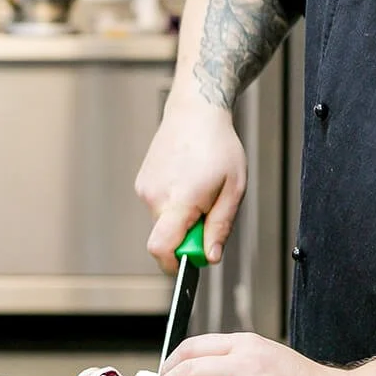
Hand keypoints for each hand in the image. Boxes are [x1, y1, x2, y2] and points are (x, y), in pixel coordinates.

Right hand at [134, 95, 246, 272]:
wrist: (195, 111)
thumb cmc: (218, 145)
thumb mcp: (234, 189)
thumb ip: (220, 227)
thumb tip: (210, 257)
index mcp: (179, 199)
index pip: (161, 249)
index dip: (175, 265)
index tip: (194, 259)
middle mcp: (155, 196)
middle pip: (166, 238)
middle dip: (188, 236)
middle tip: (210, 211)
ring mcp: (145, 188)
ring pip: (163, 222)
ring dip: (182, 217)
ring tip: (200, 189)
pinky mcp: (142, 183)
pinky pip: (159, 207)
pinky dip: (173, 203)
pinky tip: (188, 180)